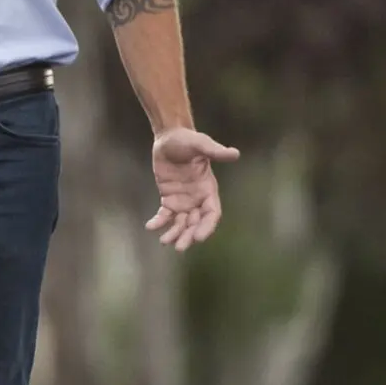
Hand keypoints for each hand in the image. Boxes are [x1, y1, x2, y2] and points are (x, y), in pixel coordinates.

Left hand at [146, 128, 239, 251]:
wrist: (170, 137)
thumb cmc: (188, 140)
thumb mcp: (201, 144)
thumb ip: (215, 151)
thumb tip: (235, 153)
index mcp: (208, 189)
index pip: (212, 213)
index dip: (207, 226)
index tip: (198, 237)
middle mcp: (197, 198)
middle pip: (196, 222)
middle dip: (188, 235)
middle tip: (179, 247)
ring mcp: (183, 200)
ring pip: (181, 222)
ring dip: (174, 233)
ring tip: (165, 242)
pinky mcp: (168, 198)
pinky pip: (164, 214)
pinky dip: (159, 222)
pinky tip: (150, 227)